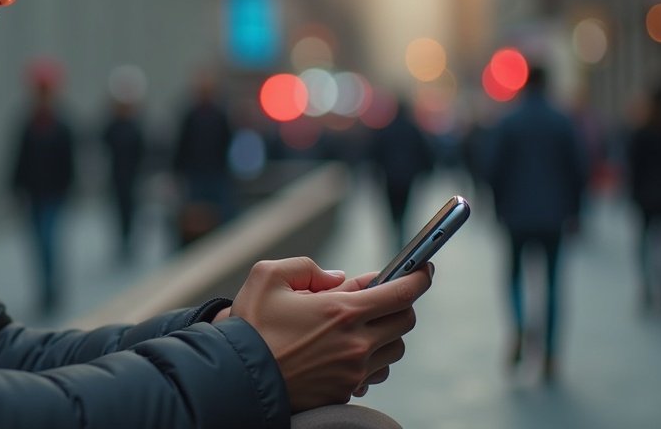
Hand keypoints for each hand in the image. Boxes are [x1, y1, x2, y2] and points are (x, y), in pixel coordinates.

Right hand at [221, 257, 431, 411]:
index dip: (419, 277)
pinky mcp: (345, 392)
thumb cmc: (250, 325)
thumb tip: (338, 278)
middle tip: (381, 297)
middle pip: (405, 322)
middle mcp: (356, 343)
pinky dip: (369, 361)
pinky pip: (374, 375)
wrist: (236, 378)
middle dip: (400, 305)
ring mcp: (353, 372)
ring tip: (358, 327)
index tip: (423, 269)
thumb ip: (307, 268)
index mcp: (342, 311)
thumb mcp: (268, 276)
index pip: (402, 292)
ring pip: (394, 351)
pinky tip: (345, 353)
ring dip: (385, 335)